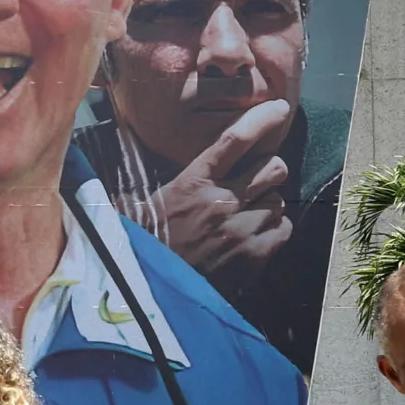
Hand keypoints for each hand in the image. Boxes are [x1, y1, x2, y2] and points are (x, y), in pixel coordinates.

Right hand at [153, 101, 296, 283]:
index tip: (279, 108)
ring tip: (250, 214)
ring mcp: (240, 230)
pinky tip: (256, 235)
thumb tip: (121, 154)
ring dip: (269, 203)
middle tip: (256, 180)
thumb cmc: (144, 245)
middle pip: (272, 166)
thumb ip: (158, 179)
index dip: (262, 119)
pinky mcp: (253, 257)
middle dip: (269, 171)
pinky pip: (283, 229)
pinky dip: (275, 229)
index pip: (234, 139)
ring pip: (279, 200)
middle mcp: (220, 201)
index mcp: (192, 182)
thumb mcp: (141, 204)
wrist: (149, 295)